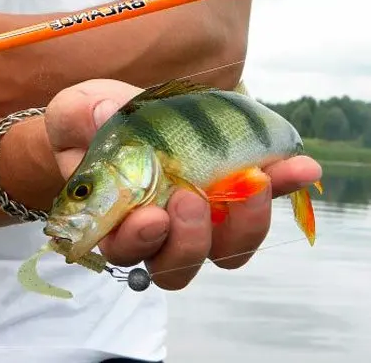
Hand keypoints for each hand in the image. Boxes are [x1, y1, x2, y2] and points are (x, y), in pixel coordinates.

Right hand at [45, 79, 321, 290]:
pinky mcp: (235, 193)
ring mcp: (202, 217)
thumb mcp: (75, 110)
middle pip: (178, 265)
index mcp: (114, 221)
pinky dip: (284, 187)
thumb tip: (104, 112)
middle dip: (189, 241)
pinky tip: (297, 167)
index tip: (150, 216)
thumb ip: (80, 116)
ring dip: (245, 226)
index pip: (124, 251)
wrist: (127, 109)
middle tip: (190, 199)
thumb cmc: (91, 120)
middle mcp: (159, 231)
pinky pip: (263, 202)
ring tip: (251, 181)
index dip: (137, 243)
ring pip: (227, 251)